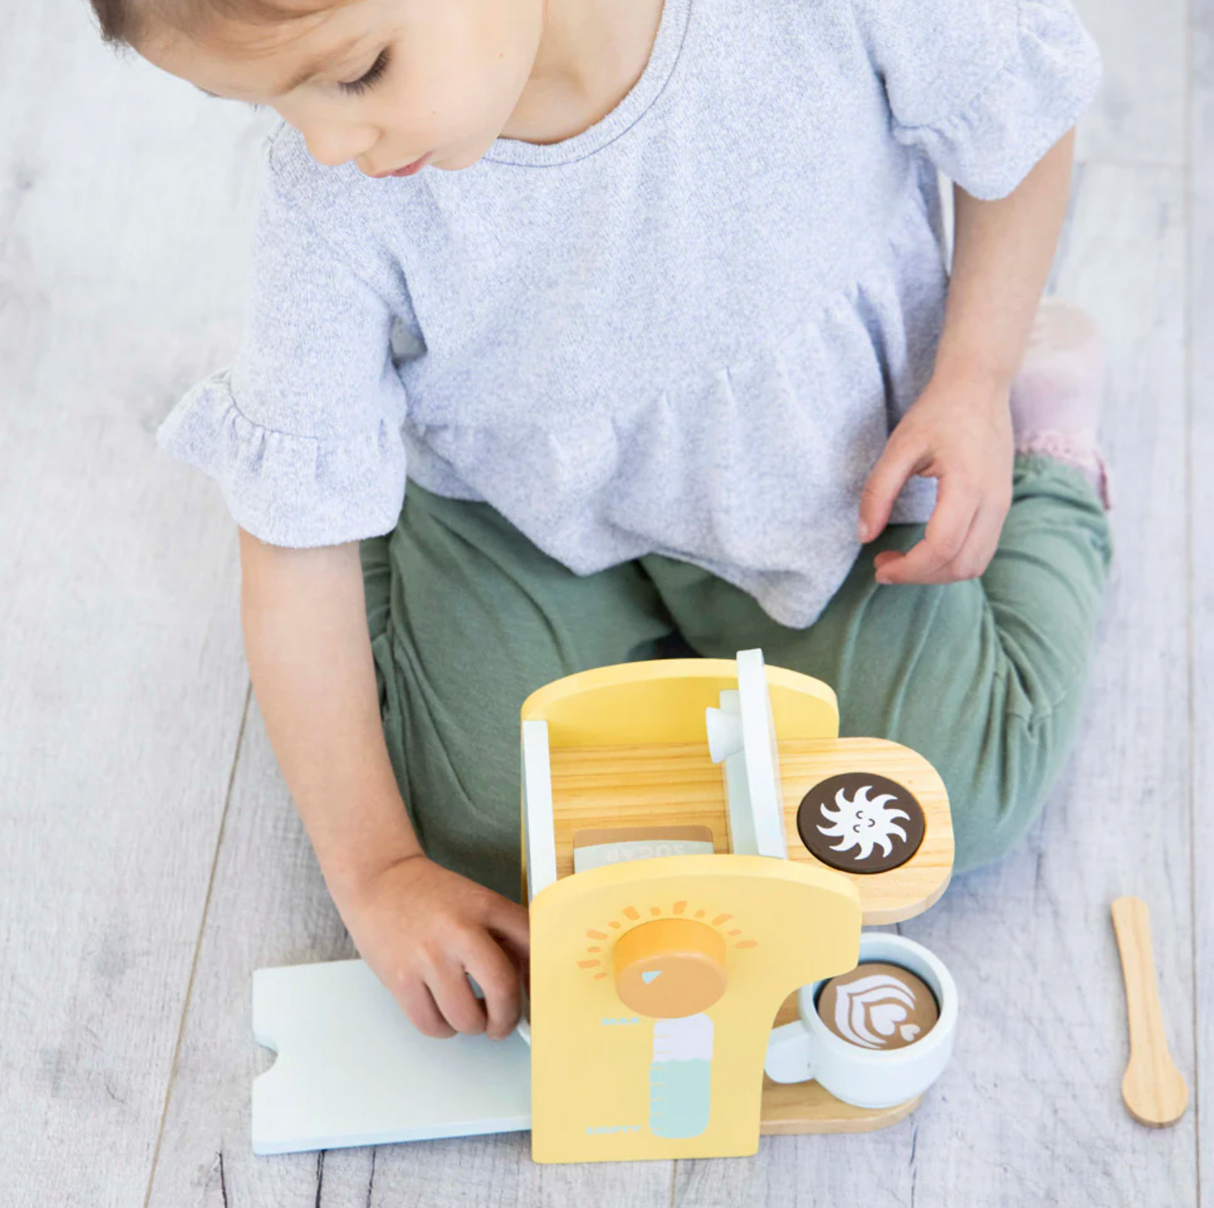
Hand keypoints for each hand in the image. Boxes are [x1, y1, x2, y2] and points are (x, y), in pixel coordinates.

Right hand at [340, 853, 529, 1039]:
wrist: (379, 881)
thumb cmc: (430, 895)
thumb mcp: (475, 901)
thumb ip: (502, 934)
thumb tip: (526, 981)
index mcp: (485, 906)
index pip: (531, 945)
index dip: (539, 978)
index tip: (535, 995)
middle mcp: (460, 931)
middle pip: (503, 989)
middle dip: (508, 1017)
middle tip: (503, 1023)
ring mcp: (429, 957)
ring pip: (467, 1018)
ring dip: (473, 1026)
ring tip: (469, 1014)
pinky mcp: (401, 979)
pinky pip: (432, 1025)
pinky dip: (443, 1028)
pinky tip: (443, 1013)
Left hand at [857, 369, 1013, 584]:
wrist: (979, 387)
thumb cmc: (937, 413)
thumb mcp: (899, 446)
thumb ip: (878, 492)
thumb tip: (864, 536)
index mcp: (968, 485)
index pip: (941, 547)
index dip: (908, 568)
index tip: (878, 567)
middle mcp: (993, 501)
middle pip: (961, 565)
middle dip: (920, 575)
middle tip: (885, 565)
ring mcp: (1002, 505)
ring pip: (975, 564)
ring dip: (937, 572)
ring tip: (903, 560)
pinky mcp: (1001, 505)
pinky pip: (982, 550)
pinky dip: (952, 560)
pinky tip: (924, 548)